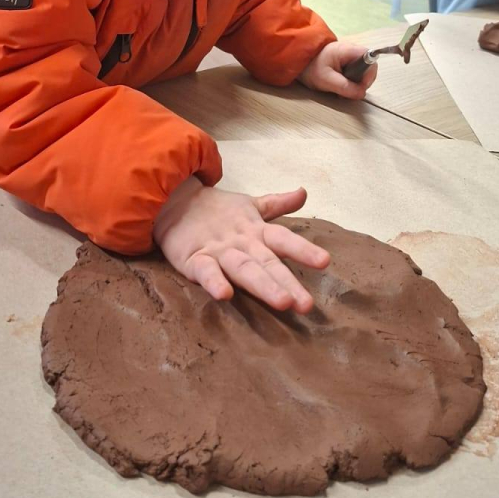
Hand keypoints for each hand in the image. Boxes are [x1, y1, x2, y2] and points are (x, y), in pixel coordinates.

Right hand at [153, 179, 328, 312]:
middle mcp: (241, 242)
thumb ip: (277, 204)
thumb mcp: (250, 206)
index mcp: (256, 230)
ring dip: (263, 285)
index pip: (284, 239)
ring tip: (283, 302)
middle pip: (267, 262)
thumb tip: (304, 192)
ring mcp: (218, 251)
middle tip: (307, 304)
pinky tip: (224, 295)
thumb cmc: (217, 211)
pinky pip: (205, 272)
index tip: (325, 262)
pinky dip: (214, 282)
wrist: (173, 201)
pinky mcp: (194, 259)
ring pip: (242, 269)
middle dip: (287, 282)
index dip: (304, 249)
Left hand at [298, 40, 378, 99]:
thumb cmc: (310, 67)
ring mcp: (349, 56)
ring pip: (361, 72)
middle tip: (347, 91)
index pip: (370, 58)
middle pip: (367, 67)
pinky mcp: (345, 62)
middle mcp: (351, 51)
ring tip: (340, 89)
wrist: (296, 61)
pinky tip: (338, 85)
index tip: (360, 86)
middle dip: (360, 82)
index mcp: (348, 50)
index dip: (369, 74)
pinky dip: (349, 81)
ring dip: (354, 83)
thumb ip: (345, 87)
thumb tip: (361, 94)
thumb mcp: (326, 80)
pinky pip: (354, 73)